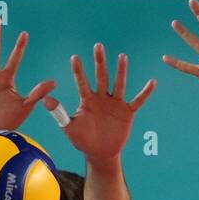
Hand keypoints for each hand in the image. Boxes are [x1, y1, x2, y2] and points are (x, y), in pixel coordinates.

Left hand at [45, 45, 153, 161]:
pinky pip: (138, 101)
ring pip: (118, 84)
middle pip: (101, 76)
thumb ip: (60, 114)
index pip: (82, 82)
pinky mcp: (127, 112)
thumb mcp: (70, 128)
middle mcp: (102, 98)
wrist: (100, 153)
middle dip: (99, 62)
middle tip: (98, 46)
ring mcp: (115, 104)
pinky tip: (152, 82)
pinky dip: (145, 93)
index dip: (78, 71)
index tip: (74, 58)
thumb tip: (46, 100)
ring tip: (122, 56)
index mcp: (87, 100)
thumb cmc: (83, 140)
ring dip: (121, 71)